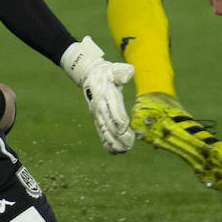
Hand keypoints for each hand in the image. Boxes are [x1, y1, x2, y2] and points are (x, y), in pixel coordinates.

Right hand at [60, 37, 132, 153]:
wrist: (91, 75)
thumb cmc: (107, 72)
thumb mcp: (114, 69)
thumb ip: (121, 72)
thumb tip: (128, 74)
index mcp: (105, 94)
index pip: (112, 108)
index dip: (118, 118)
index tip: (126, 127)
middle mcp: (100, 107)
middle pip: (109, 123)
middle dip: (118, 135)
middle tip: (130, 144)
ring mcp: (97, 115)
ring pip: (105, 131)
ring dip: (114, 142)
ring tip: (124, 151)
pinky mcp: (97, 120)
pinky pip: (101, 133)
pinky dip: (107, 143)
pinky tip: (114, 152)